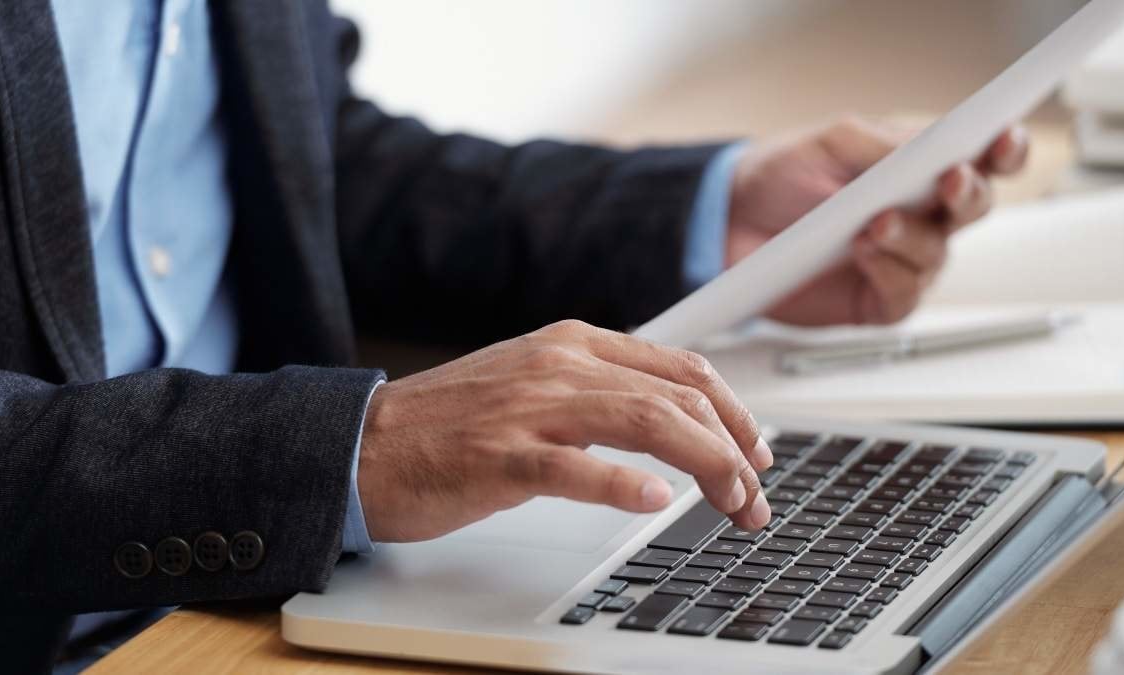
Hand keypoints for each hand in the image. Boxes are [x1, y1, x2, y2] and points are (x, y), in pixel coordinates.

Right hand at [356, 320, 773, 541]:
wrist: (367, 443)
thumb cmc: (451, 423)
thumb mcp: (536, 384)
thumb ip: (598, 390)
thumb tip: (669, 419)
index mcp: (573, 345)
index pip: (681, 368)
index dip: (733, 412)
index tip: (755, 450)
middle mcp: (559, 367)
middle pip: (676, 397)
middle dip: (733, 450)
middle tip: (753, 496)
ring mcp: (529, 410)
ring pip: (644, 423)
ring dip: (704, 467)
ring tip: (732, 502)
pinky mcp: (499, 457)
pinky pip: (572, 467)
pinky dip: (620, 484)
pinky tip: (653, 500)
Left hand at [726, 117, 1028, 324]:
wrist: (730, 219)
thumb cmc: (785, 174)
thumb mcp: (835, 141)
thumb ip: (887, 145)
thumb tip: (935, 149)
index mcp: (924, 169)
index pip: (983, 161)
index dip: (1005, 151)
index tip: (1006, 140)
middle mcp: (925, 216)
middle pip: (973, 209)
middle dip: (967, 194)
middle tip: (949, 181)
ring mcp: (903, 261)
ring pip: (935, 254)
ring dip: (910, 236)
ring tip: (874, 223)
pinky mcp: (877, 301)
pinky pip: (902, 294)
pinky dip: (887, 272)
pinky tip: (864, 254)